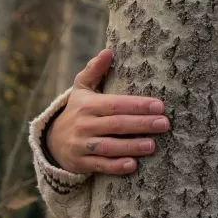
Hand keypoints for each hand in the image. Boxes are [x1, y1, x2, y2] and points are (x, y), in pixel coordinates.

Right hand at [44, 47, 169, 176]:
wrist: (53, 140)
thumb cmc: (77, 110)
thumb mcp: (82, 89)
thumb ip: (94, 70)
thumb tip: (109, 51)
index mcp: (88, 105)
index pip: (115, 104)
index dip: (137, 105)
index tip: (159, 106)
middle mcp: (84, 124)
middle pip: (116, 125)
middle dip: (141, 124)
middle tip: (164, 124)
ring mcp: (82, 145)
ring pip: (109, 146)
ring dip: (131, 146)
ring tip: (152, 145)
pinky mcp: (81, 163)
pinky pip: (100, 165)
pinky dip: (115, 166)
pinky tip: (133, 165)